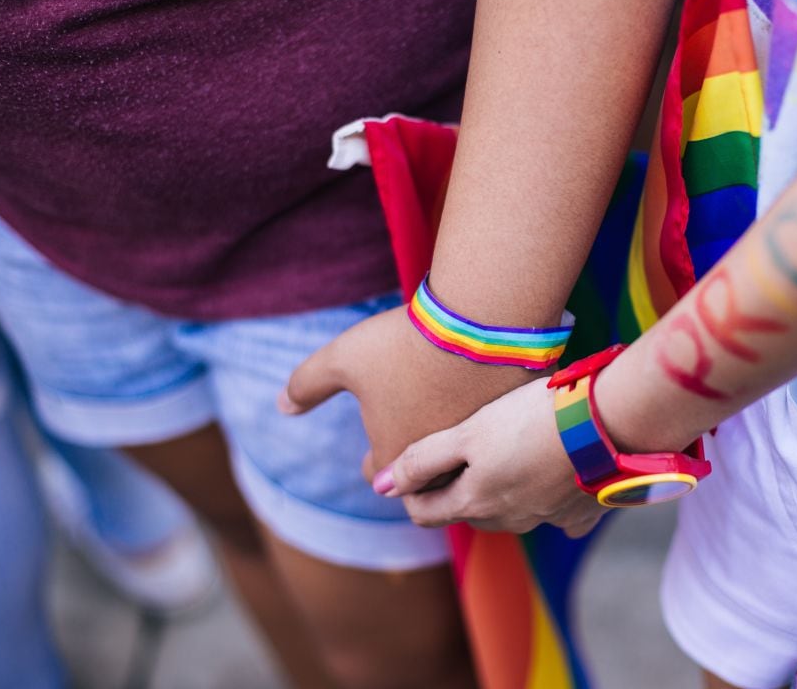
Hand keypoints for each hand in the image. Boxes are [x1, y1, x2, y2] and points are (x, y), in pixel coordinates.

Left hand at [280, 305, 533, 470]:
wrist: (480, 319)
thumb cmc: (404, 342)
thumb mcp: (342, 358)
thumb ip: (306, 385)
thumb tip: (280, 406)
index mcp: (396, 458)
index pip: (380, 476)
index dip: (376, 460)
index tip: (379, 440)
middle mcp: (443, 465)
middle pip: (425, 477)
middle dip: (416, 461)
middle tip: (413, 434)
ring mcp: (483, 446)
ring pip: (466, 458)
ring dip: (454, 443)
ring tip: (448, 416)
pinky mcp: (516, 422)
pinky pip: (499, 429)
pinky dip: (488, 417)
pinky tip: (481, 393)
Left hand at [373, 377, 606, 537]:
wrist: (607, 422)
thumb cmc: (531, 419)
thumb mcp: (468, 433)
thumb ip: (422, 460)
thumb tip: (381, 487)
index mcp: (475, 503)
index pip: (425, 513)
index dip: (411, 490)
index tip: (411, 462)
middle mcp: (510, 520)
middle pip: (467, 512)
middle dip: (454, 488)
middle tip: (455, 450)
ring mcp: (548, 518)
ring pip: (510, 510)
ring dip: (500, 489)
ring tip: (503, 450)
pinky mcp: (584, 509)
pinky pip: (559, 511)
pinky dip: (550, 495)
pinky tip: (553, 471)